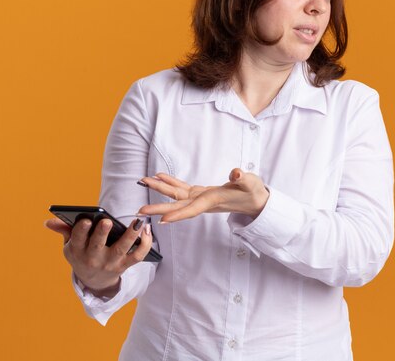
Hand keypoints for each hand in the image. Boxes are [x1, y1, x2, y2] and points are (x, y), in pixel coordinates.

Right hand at [45, 216, 152, 294]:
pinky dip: (145, 244)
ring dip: (131, 235)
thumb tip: (48, 222)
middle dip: (102, 234)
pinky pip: (137, 256)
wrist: (94, 280)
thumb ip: (63, 230)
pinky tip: (147, 229)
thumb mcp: (70, 245)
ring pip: (122, 249)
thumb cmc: (82, 254)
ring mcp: (111, 263)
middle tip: (106, 221)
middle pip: (98, 246)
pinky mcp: (125, 265)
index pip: (78, 240)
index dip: (81, 231)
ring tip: (138, 222)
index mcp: (78, 251)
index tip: (86, 220)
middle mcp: (94, 258)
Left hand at [138, 168, 268, 222]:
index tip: (162, 221)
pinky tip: (160, 176)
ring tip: (144, 182)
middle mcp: (203, 202)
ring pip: (177, 196)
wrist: (255, 200)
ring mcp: (200, 198)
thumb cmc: (253, 192)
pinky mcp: (201, 193)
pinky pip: (183, 188)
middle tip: (139, 211)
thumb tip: (236, 174)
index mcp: (212, 201)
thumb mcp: (250, 183)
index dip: (178, 215)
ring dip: (160, 190)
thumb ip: (243, 178)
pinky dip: (171, 182)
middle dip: (158, 207)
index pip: (192, 210)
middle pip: (177, 205)